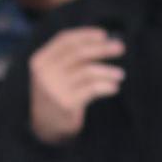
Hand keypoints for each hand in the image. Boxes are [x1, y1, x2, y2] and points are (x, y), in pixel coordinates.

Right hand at [29, 27, 125, 144]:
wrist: (45, 127)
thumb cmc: (56, 94)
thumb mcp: (53, 73)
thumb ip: (69, 57)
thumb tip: (104, 40)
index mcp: (40, 61)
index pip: (65, 40)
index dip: (86, 35)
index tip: (104, 34)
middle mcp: (45, 73)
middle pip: (79, 53)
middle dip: (102, 48)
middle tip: (120, 48)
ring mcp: (55, 89)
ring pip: (88, 71)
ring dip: (108, 71)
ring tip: (120, 74)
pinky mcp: (67, 104)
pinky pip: (93, 89)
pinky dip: (106, 86)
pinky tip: (114, 88)